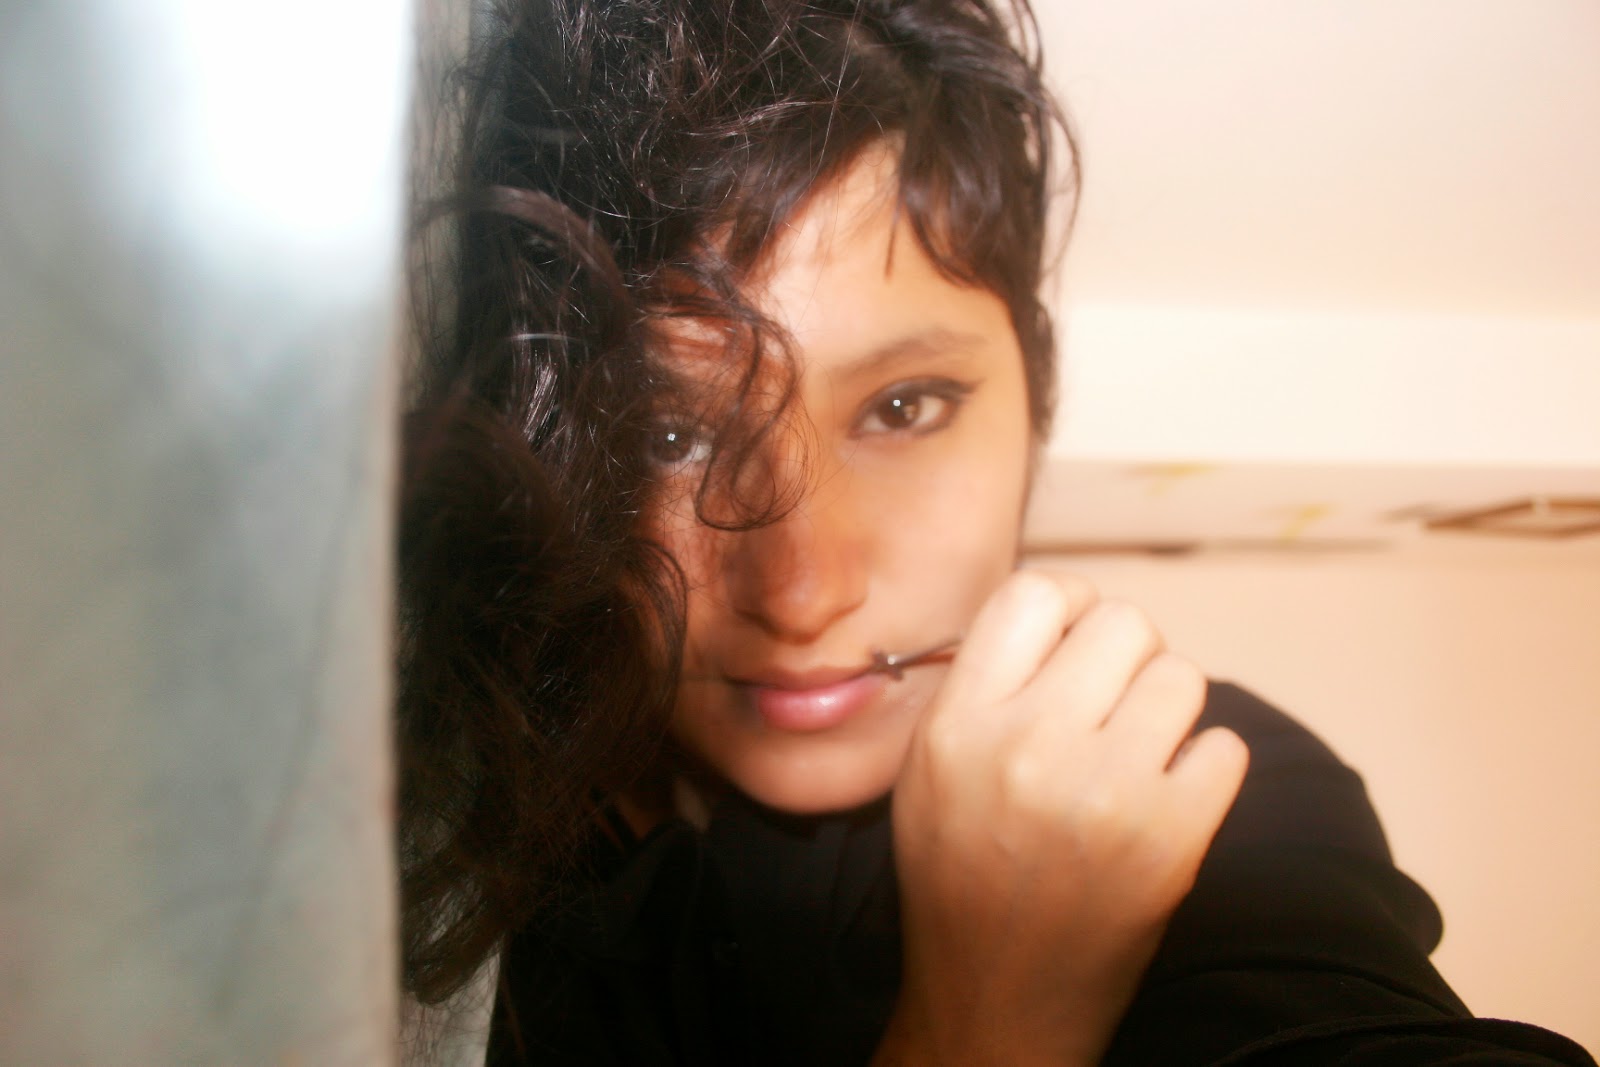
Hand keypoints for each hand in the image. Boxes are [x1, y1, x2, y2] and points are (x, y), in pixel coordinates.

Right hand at [876, 570, 1248, 1066]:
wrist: (995, 1000)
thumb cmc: (959, 879)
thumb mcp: (928, 770)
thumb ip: (982, 686)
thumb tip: (1061, 612)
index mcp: (959, 724)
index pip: (1038, 592)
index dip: (1070, 604)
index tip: (1075, 639)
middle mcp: (1028, 745)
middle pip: (1124, 622)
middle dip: (1127, 657)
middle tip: (1112, 705)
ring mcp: (1105, 792)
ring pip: (1181, 677)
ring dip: (1168, 710)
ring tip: (1137, 755)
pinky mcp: (1171, 839)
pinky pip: (1225, 746)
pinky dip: (1205, 768)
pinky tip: (1166, 799)